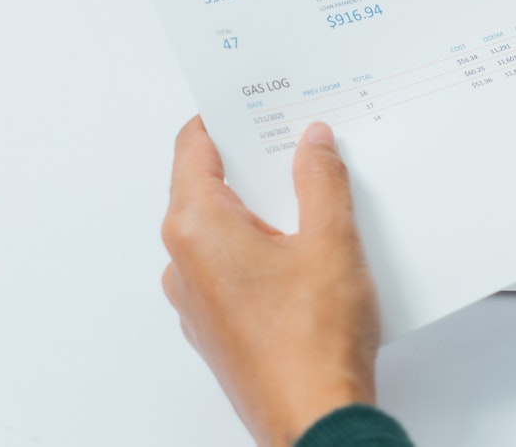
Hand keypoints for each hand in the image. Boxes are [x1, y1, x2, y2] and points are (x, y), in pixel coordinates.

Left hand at [161, 117, 379, 445]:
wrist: (314, 421)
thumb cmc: (312, 344)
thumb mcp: (332, 241)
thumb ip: (321, 180)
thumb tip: (313, 144)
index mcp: (197, 227)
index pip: (194, 146)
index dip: (227, 118)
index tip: (256, 102)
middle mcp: (183, 261)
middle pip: (208, 187)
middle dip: (254, 164)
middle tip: (300, 144)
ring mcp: (196, 299)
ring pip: (222, 231)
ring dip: (263, 212)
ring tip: (316, 202)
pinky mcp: (217, 327)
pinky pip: (232, 269)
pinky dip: (262, 252)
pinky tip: (310, 256)